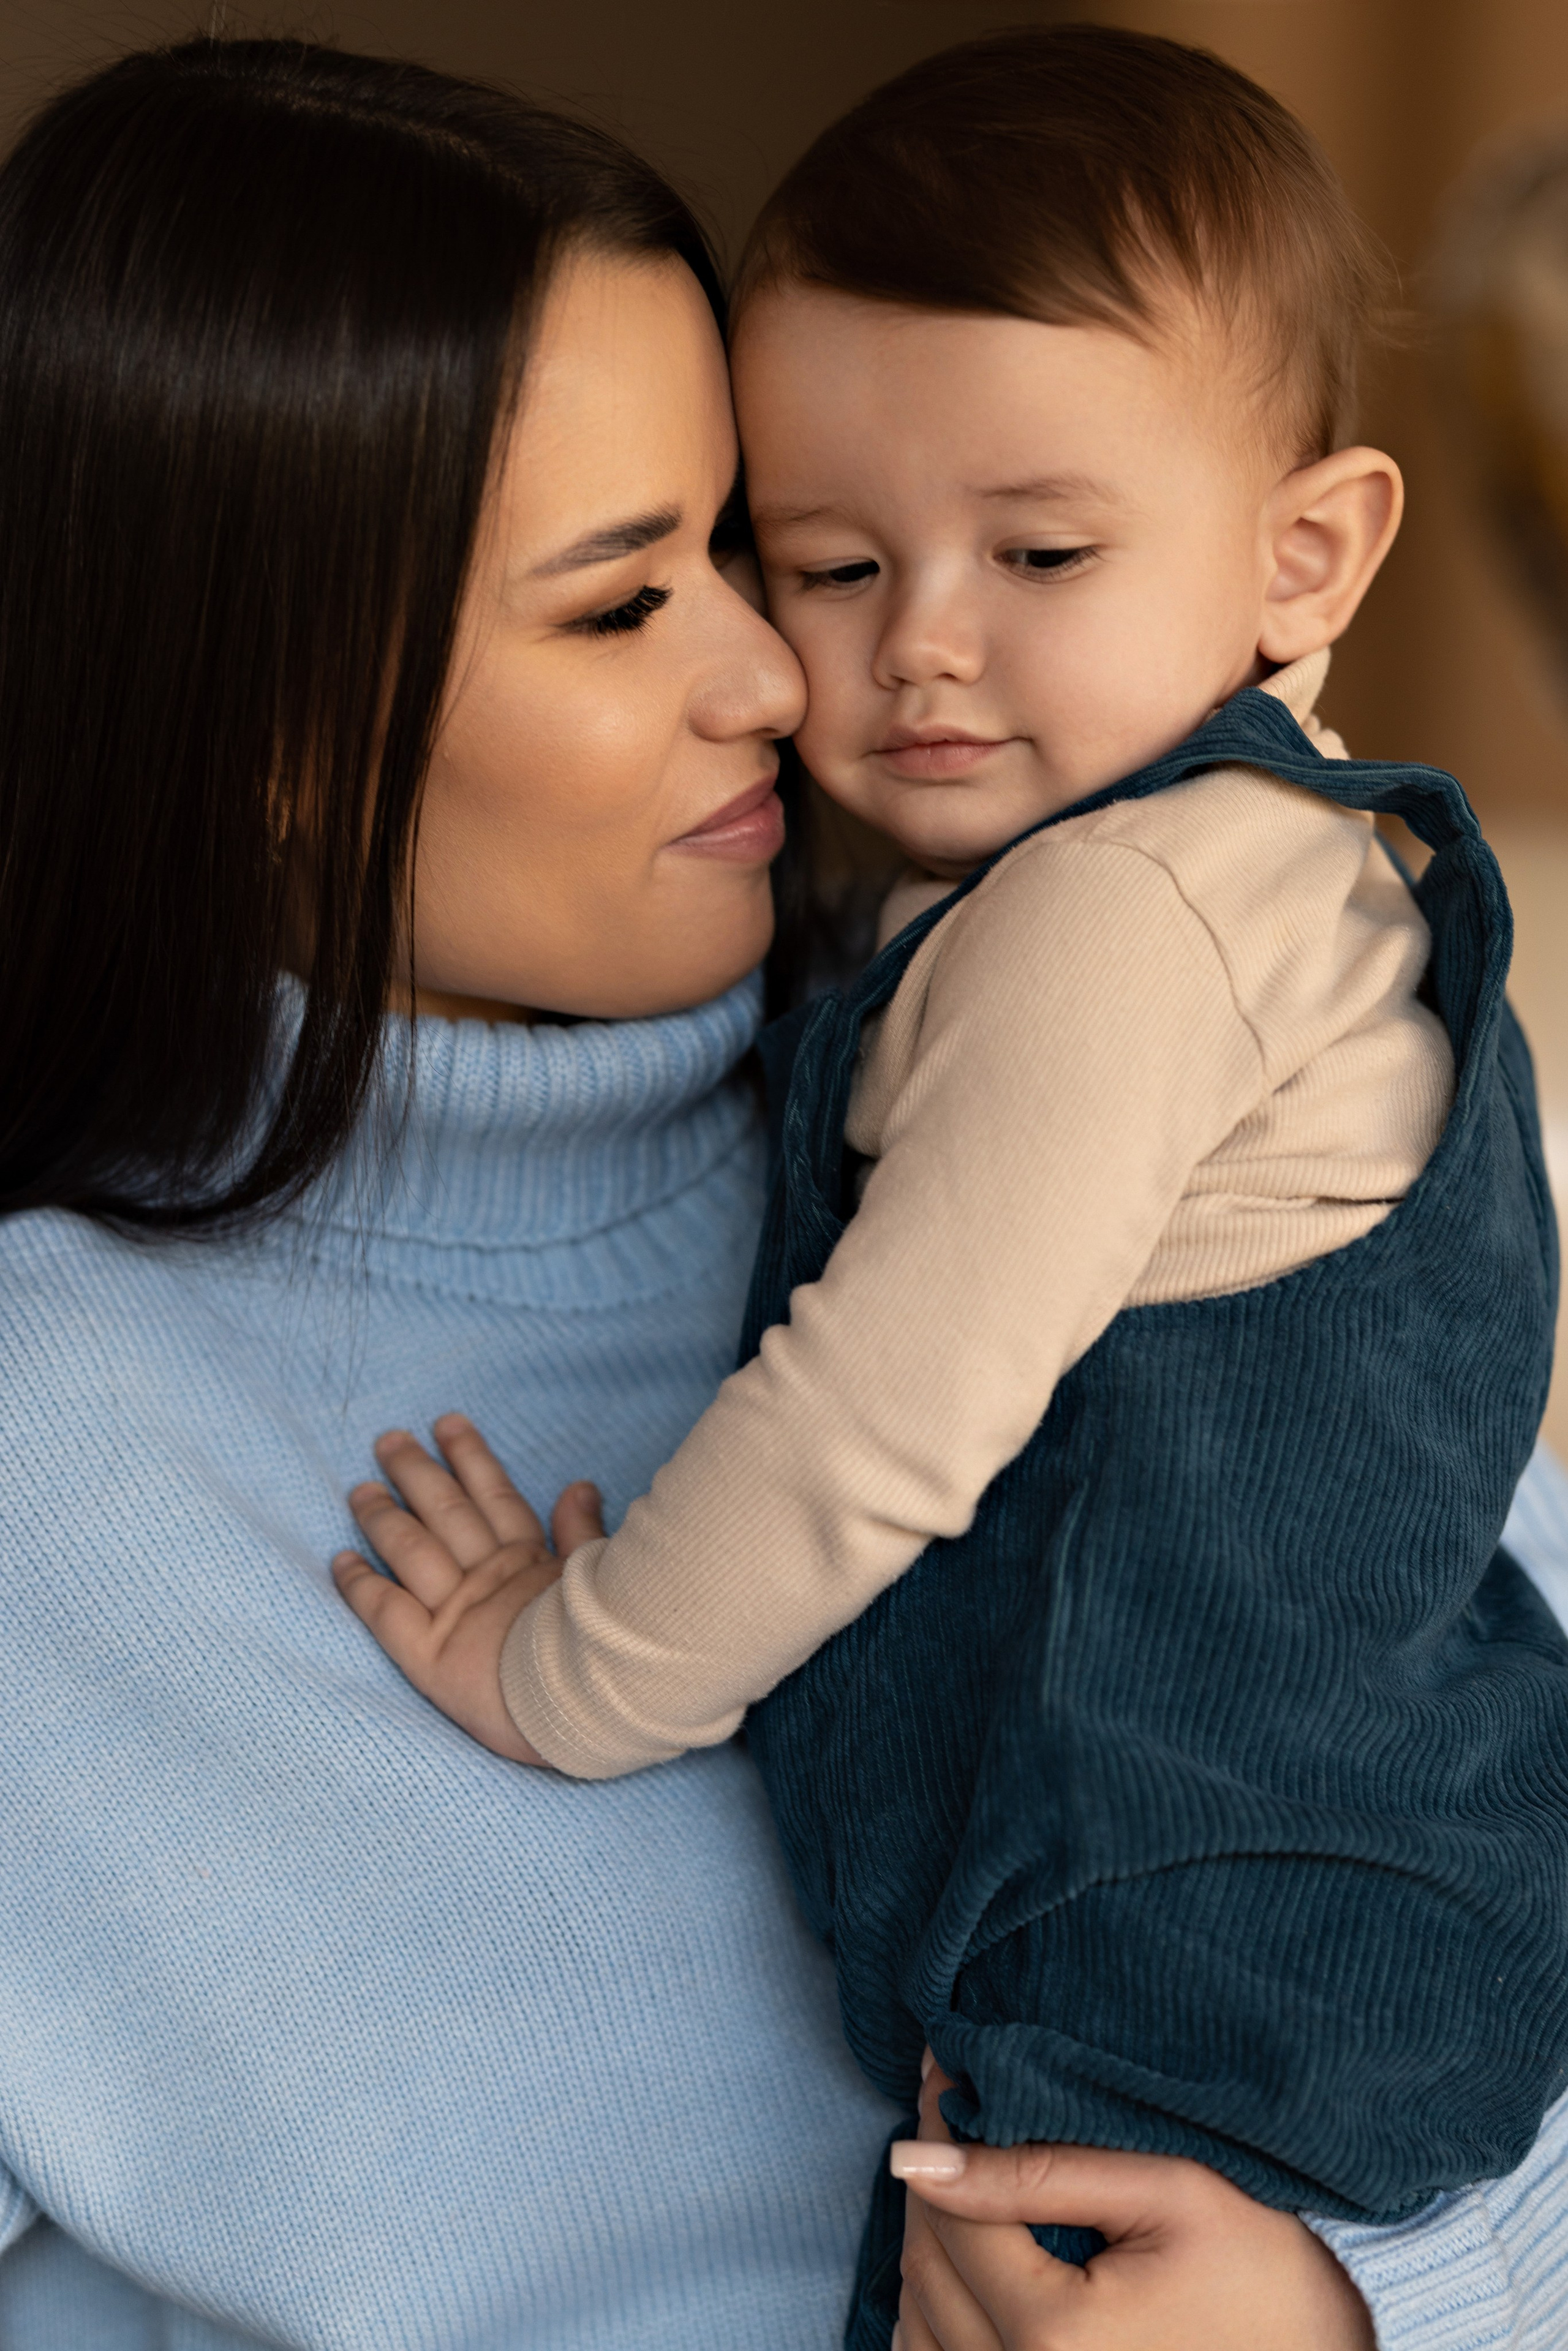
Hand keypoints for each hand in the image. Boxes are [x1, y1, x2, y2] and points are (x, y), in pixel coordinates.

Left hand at [331, 1415, 603, 1764]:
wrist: (589, 1705)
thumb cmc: (605, 1653)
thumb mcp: (598, 1584)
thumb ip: (584, 1534)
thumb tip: (579, 1486)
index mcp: (529, 1562)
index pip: (495, 1499)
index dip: (471, 1460)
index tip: (448, 1426)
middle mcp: (487, 1577)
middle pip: (446, 1511)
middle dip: (416, 1471)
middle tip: (388, 1440)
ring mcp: (456, 1611)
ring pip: (412, 1548)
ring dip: (384, 1515)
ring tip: (360, 1488)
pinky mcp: (428, 1652)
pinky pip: (386, 1609)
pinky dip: (361, 1584)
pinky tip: (340, 1559)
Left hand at [893, 2059, 1375, 2350]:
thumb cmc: (1270, 2287)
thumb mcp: (1171, 2194)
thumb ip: (1041, 2169)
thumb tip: (916, 2155)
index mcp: (1051, 2332)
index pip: (952, 2211)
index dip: (939, 2126)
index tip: (943, 2060)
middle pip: (927, 2266)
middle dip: (931, 2178)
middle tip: (951, 2103)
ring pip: (917, 2324)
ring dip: (930, 2243)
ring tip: (965, 2172)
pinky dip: (939, 2311)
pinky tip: (973, 2258)